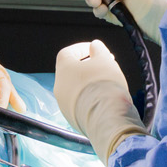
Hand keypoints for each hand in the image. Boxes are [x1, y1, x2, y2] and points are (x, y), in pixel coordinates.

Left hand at [53, 39, 147, 162]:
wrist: (107, 119)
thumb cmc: (105, 86)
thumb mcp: (105, 60)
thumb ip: (99, 50)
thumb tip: (95, 47)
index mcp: (63, 69)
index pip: (68, 52)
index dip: (82, 49)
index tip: (96, 50)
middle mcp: (59, 86)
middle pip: (72, 71)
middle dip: (88, 67)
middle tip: (105, 66)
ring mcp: (63, 105)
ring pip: (76, 89)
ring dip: (89, 83)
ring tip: (107, 84)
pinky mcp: (72, 119)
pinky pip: (80, 104)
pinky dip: (89, 99)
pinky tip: (104, 100)